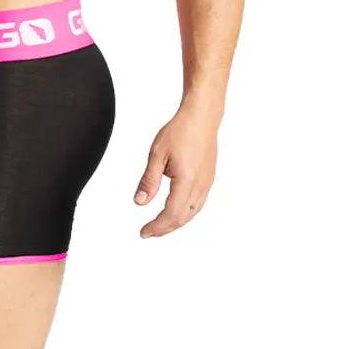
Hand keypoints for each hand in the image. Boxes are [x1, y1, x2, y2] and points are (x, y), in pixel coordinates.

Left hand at [133, 103, 218, 237]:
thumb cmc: (181, 130)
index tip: (144, 232)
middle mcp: (200, 185)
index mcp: (187, 181)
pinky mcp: (208, 178)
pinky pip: (198, 203)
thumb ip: (149, 181)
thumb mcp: (157, 154)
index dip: (157, 226)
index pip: (171, 214)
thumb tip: (140, 202)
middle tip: (149, 232)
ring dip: (176, 222)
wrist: (202, 116)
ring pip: (192, 212)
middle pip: (183, 218)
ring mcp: (207, 182)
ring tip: (160, 224)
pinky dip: (186, 212)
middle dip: (165, 228)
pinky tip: (177, 210)